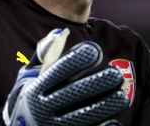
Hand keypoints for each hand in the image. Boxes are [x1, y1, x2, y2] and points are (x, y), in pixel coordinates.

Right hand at [2, 28, 128, 125]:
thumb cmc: (28, 96)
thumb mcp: (28, 76)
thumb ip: (44, 54)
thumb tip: (61, 32)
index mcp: (35, 89)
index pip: (57, 72)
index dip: (77, 60)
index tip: (95, 49)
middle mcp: (42, 109)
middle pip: (72, 94)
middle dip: (96, 84)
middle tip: (116, 74)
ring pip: (82, 116)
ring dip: (104, 107)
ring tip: (121, 97)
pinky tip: (114, 122)